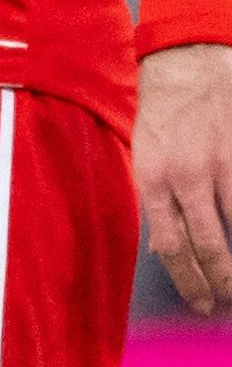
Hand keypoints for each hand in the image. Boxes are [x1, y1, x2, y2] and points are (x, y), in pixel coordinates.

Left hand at [135, 41, 231, 315]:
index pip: (171, 245)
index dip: (190, 281)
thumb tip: (164, 250)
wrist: (188, 62)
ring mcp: (220, 164)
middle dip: (222, 282)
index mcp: (152, 177)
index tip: (204, 303)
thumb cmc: (163, 111)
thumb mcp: (143, 154)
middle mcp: (185, 175)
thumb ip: (156, 200)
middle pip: (209, 247)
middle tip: (227, 300)